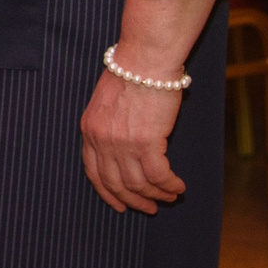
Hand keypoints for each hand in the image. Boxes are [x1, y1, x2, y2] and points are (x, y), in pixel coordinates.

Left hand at [79, 65, 186, 214]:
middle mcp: (102, 140)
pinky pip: (159, 175)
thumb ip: (109, 127)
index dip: (107, 193)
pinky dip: (169, 185)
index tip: (120, 204)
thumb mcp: (106, 103)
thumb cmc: (131, 75)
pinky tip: (178, 186)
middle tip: (149, 208)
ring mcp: (122, 143)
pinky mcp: (146, 142)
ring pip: (138, 184)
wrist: (145, 60)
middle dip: (134, 200)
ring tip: (170, 196)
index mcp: (89, 130)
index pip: (93, 172)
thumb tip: (123, 151)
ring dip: (157, 195)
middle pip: (115, 184)